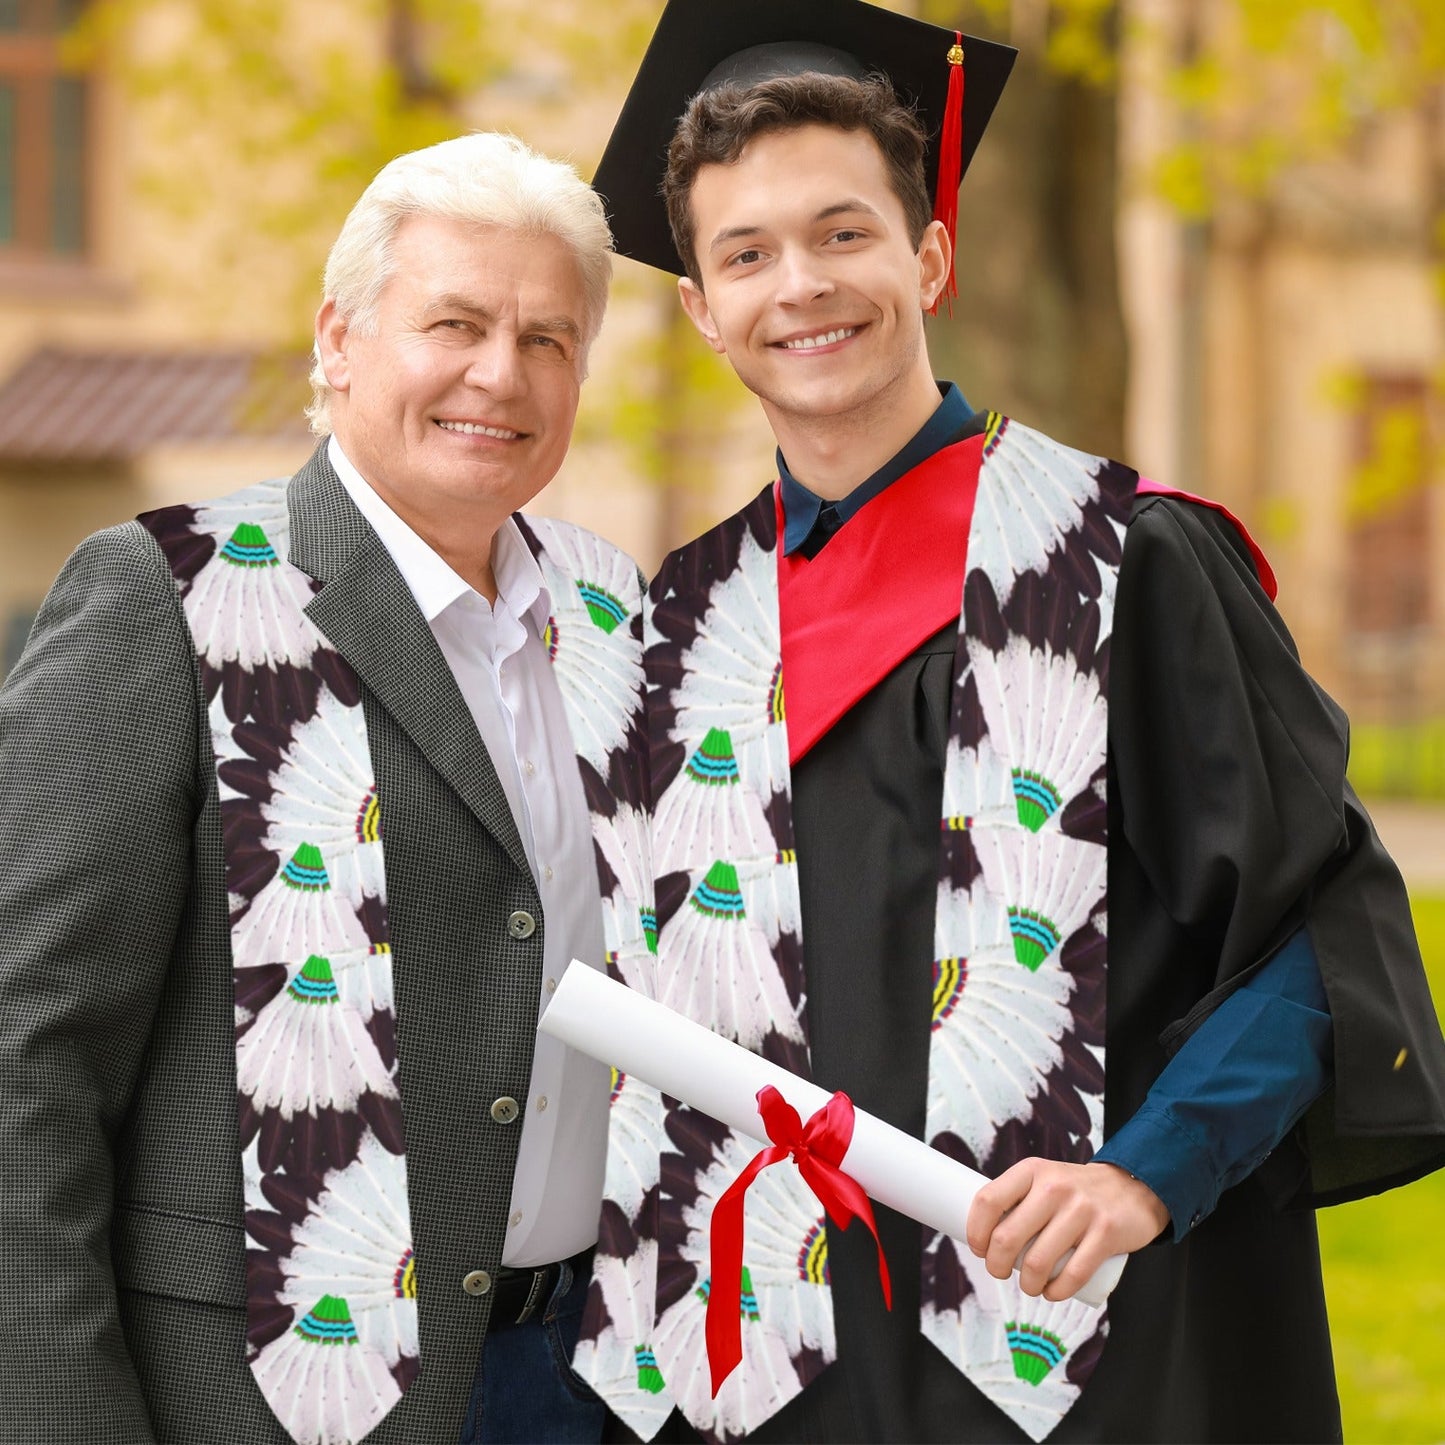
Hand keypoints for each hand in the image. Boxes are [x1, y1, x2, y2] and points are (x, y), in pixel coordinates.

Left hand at [965, 1159, 1169, 1302]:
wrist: (1132, 1187)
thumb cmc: (1076, 1191)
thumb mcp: (1044, 1178)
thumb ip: (1018, 1198)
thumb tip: (982, 1234)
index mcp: (1032, 1171)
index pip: (987, 1200)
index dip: (975, 1231)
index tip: (978, 1248)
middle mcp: (1053, 1186)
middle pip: (1007, 1237)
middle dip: (996, 1266)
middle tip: (999, 1272)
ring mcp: (1081, 1210)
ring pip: (1037, 1262)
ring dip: (1027, 1285)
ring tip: (1029, 1285)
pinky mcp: (1106, 1233)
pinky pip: (1072, 1275)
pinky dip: (1056, 1292)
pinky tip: (1051, 1293)